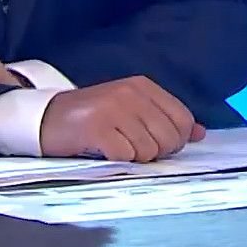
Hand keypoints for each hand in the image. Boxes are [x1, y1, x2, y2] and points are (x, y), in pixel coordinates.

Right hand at [40, 77, 206, 162]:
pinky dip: (117, 161)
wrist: (46, 118)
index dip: (176, 139)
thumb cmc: (92, 117)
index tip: (159, 144)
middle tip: (133, 149)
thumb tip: (200, 134)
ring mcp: (112, 109)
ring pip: (148, 150)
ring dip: (134, 158)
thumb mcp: (131, 110)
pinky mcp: (96, 128)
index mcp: (142, 86)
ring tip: (117, 148)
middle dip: (156, 152)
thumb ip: (165, 119)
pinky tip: (104, 151)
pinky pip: (125, 157)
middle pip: (168, 137)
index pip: (182, 118)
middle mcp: (129, 93)